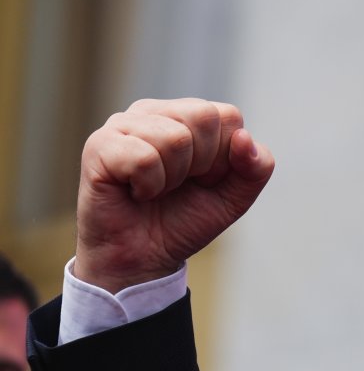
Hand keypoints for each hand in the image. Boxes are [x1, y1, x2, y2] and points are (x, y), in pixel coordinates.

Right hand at [74, 98, 275, 292]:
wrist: (143, 259)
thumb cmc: (184, 220)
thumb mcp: (235, 196)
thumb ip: (256, 167)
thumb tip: (243, 137)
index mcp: (187, 115)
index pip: (227, 116)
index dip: (224, 158)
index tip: (204, 180)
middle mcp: (154, 111)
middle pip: (204, 118)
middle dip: (201, 165)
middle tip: (177, 185)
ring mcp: (123, 124)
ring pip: (175, 138)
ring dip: (172, 179)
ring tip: (154, 189)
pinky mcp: (99, 145)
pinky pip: (144, 158)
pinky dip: (148, 186)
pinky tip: (135, 192)